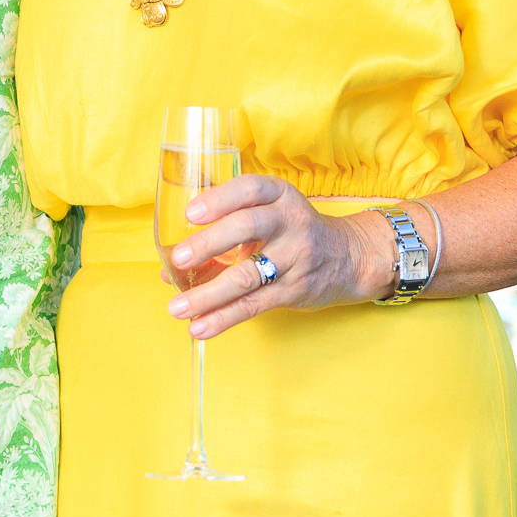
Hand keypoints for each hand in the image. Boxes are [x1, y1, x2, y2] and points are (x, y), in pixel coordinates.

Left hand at [165, 174, 391, 338]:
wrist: (348, 256)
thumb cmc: (291, 231)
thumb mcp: (268, 212)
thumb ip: (222, 228)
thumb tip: (168, 267)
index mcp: (278, 196)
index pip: (250, 189)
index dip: (220, 199)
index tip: (191, 213)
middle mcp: (289, 222)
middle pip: (247, 227)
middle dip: (209, 243)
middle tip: (178, 258)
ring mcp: (294, 257)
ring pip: (247, 275)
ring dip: (209, 294)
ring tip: (177, 307)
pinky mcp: (294, 290)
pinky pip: (254, 305)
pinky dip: (224, 317)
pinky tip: (199, 327)